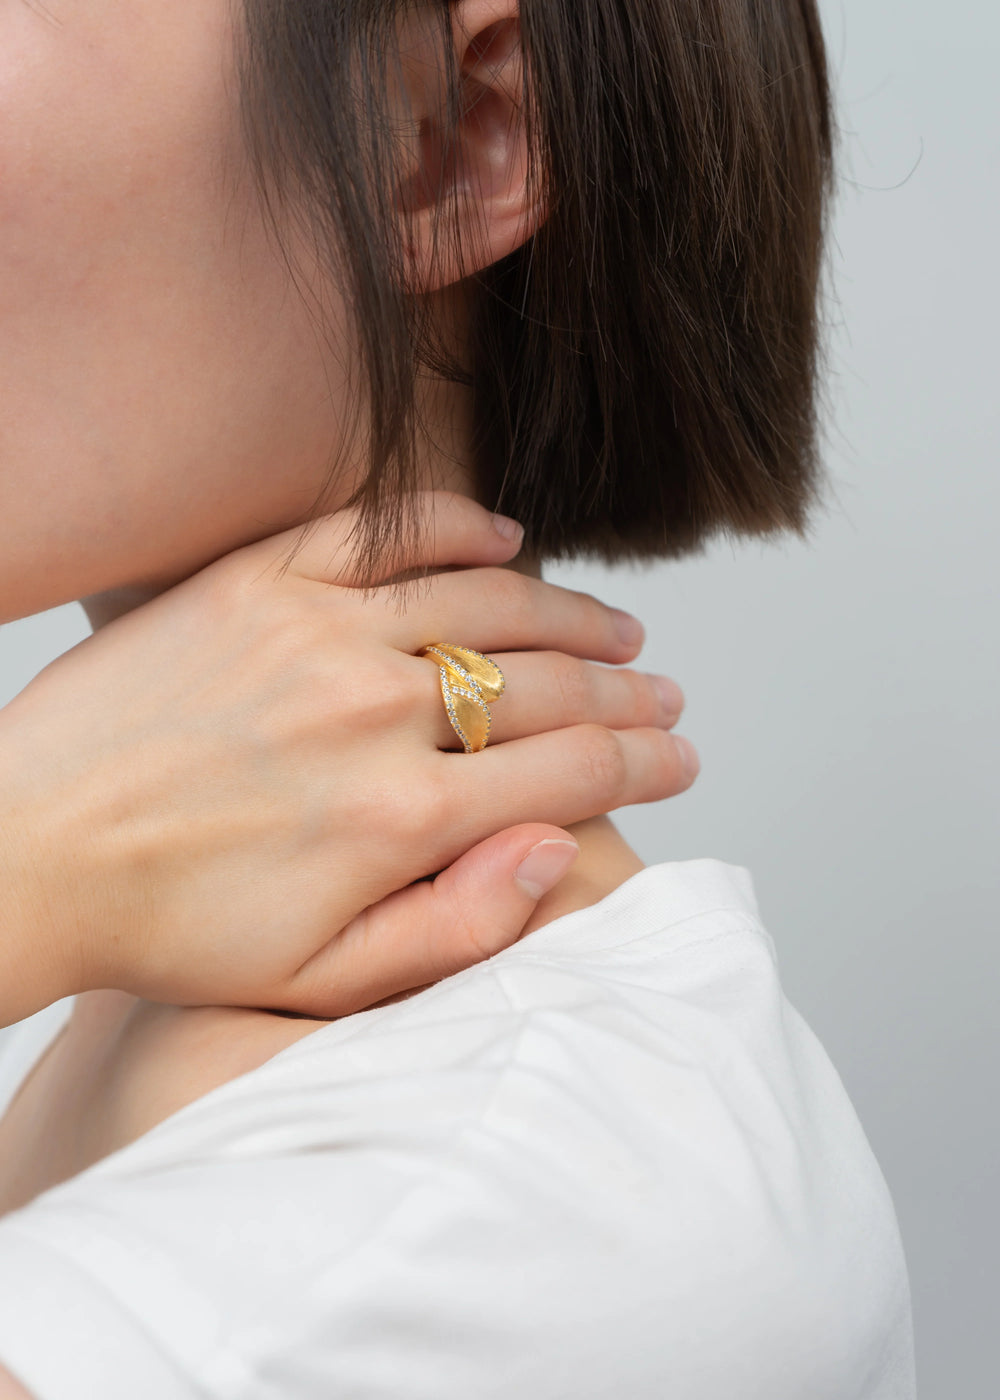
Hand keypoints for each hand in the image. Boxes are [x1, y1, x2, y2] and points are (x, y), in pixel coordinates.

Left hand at [0, 493, 696, 1023]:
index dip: (648, 763)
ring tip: (617, 629)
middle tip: (667, 693)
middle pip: (548, 687)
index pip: (572, 772)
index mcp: (399, 820)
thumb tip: (558, 849)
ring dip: (570, 614)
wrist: (28, 849)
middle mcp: (372, 714)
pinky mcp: (258, 582)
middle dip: (629, 696)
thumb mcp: (322, 979)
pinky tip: (505, 537)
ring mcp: (315, 635)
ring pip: (488, 602)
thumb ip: (456, 926)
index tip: (683, 755)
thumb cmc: (171, 928)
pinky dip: (455, 527)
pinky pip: (382, 531)